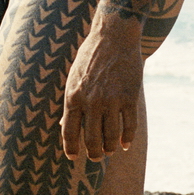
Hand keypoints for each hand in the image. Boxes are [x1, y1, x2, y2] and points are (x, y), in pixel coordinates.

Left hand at [61, 16, 142, 160]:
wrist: (113, 37)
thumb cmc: (90, 57)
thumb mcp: (73, 78)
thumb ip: (71, 103)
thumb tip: (64, 127)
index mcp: (73, 97)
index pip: (69, 133)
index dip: (71, 149)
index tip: (73, 157)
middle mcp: (91, 101)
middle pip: (92, 140)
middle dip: (94, 154)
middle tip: (97, 157)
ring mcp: (111, 100)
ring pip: (111, 137)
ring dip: (111, 148)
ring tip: (111, 150)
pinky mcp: (129, 97)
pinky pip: (129, 127)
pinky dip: (128, 139)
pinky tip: (126, 144)